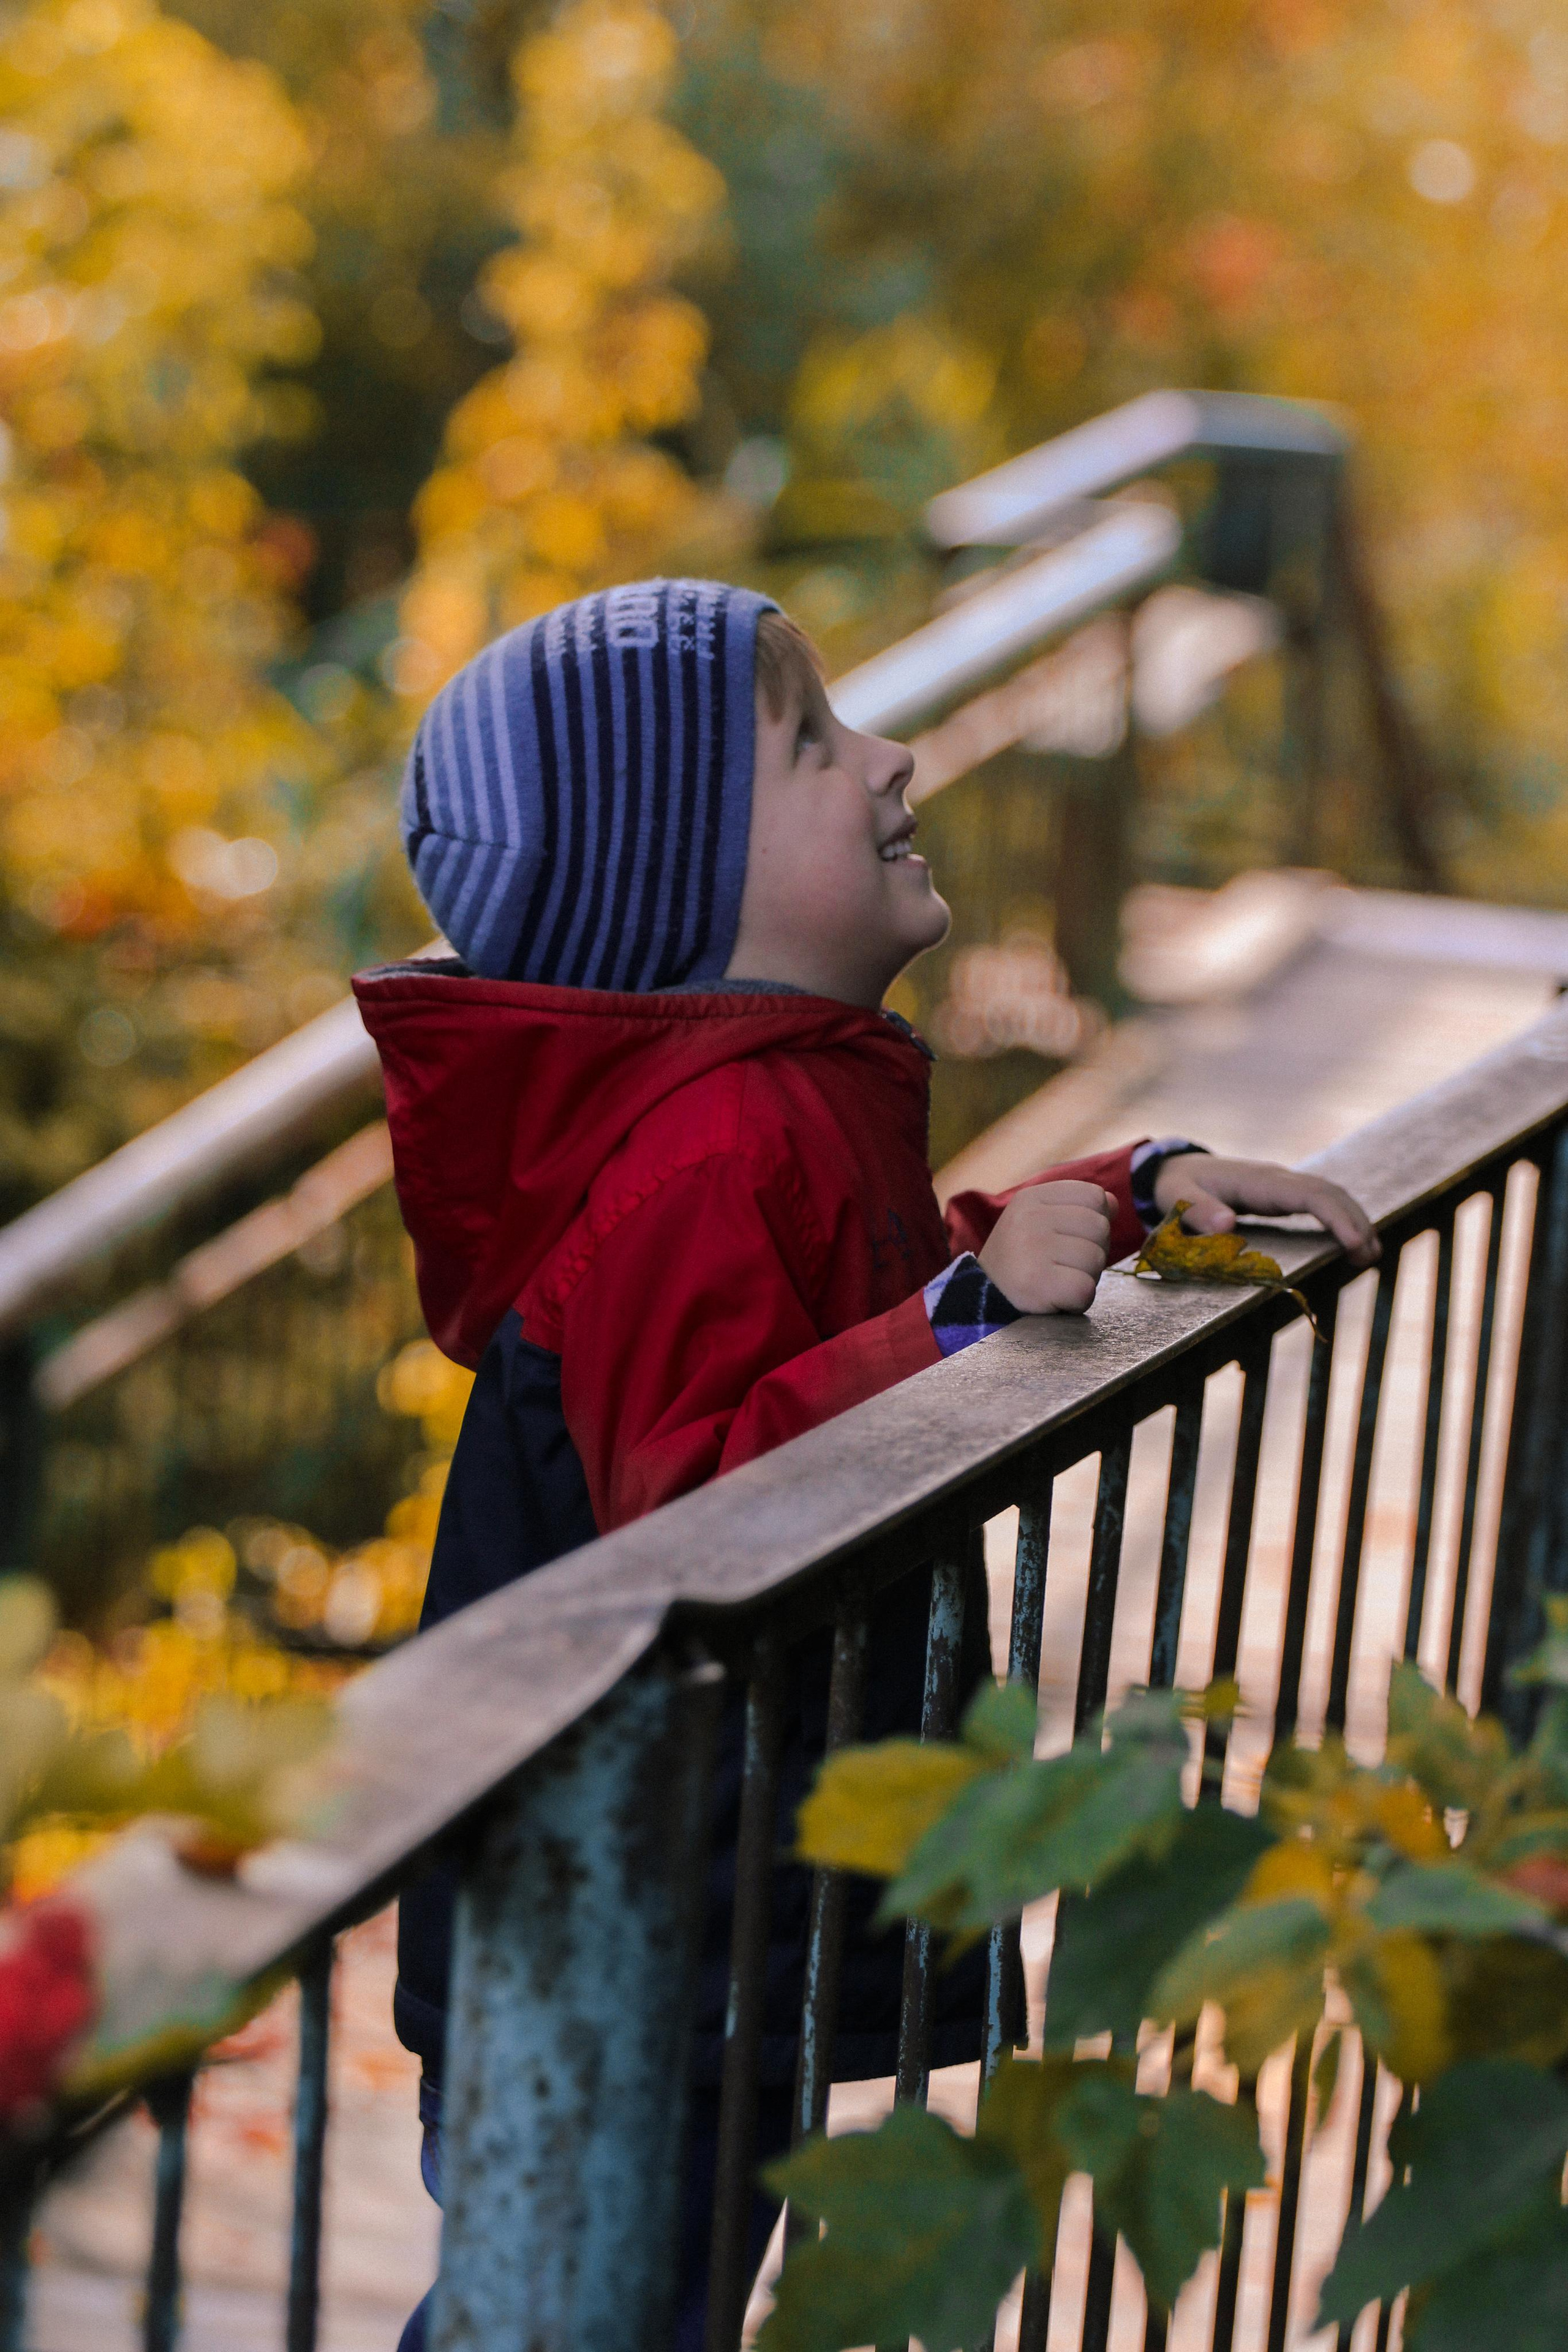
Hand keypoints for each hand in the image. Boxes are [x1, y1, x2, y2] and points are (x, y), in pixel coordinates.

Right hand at [977, 1180, 1112, 1314]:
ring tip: (1056, 1281)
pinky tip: (1056, 1299)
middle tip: (1062, 1266)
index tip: (1068, 1239)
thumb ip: (1077, 1208)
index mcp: (1031, 1197)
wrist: (979, 1299)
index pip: (1095, 1196)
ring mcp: (1032, 1249)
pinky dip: (1078, 1301)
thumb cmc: (1020, 1261)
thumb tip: (1112, 1202)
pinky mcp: (1037, 1283)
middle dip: (1091, 1252)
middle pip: (1100, 1227)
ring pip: (1096, 1259)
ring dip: (1085, 1278)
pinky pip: (1086, 1289)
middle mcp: (1029, 1218)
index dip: (1093, 1222)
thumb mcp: (1040, 1222)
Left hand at [1151, 1154, 1379, 1268]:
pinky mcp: (1281, 1196)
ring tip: (1370, 1255)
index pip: (1309, 1195)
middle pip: (1329, 1193)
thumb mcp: (1178, 1198)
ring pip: (1330, 1196)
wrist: (1174, 1169)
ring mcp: (1282, 1186)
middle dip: (1355, 1221)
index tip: (1354, 1242)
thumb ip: (1198, 1212)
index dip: (1336, 1217)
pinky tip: (1351, 1243)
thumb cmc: (1176, 1186)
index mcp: (1258, 1181)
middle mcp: (1277, 1179)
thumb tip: (1226, 1225)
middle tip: (1370, 1255)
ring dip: (1354, 1220)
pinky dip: (1340, 1220)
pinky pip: (1319, 1203)